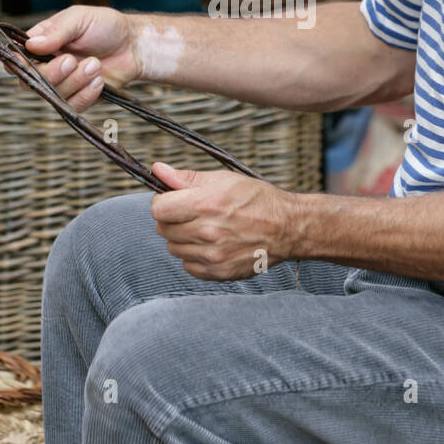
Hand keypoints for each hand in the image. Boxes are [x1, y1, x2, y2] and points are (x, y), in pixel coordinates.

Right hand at [21, 4, 138, 109]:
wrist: (133, 45)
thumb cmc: (106, 26)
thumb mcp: (79, 18)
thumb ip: (56, 31)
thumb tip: (31, 45)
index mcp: (42, 43)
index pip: (18, 57)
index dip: (17, 63)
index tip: (27, 61)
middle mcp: (48, 65)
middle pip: (33, 80)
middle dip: (52, 72)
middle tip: (72, 60)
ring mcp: (63, 83)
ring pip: (54, 94)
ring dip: (76, 80)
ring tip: (95, 63)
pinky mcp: (79, 98)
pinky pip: (73, 105)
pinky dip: (86, 94)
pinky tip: (99, 81)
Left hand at [150, 162, 296, 280]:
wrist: (286, 227)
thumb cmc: (256, 199)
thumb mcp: (223, 180)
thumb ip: (186, 178)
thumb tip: (157, 171)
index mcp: (205, 205)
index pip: (158, 209)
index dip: (163, 202)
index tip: (174, 201)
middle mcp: (206, 232)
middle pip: (163, 229)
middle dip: (174, 219)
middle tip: (194, 214)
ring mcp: (212, 256)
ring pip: (173, 248)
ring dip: (183, 239)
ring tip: (206, 229)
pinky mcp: (217, 273)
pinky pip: (188, 266)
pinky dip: (194, 256)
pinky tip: (211, 245)